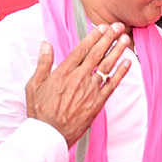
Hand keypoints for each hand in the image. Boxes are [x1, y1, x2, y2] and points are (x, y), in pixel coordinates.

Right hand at [25, 25, 130, 145]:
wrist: (49, 134)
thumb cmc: (40, 111)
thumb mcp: (34, 85)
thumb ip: (43, 63)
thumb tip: (46, 44)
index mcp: (63, 72)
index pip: (81, 50)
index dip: (93, 37)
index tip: (102, 27)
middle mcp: (78, 79)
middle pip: (96, 54)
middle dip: (109, 38)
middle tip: (118, 26)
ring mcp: (89, 91)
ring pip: (106, 67)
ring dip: (117, 51)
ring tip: (125, 39)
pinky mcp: (97, 103)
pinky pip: (112, 85)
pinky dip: (121, 73)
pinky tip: (128, 63)